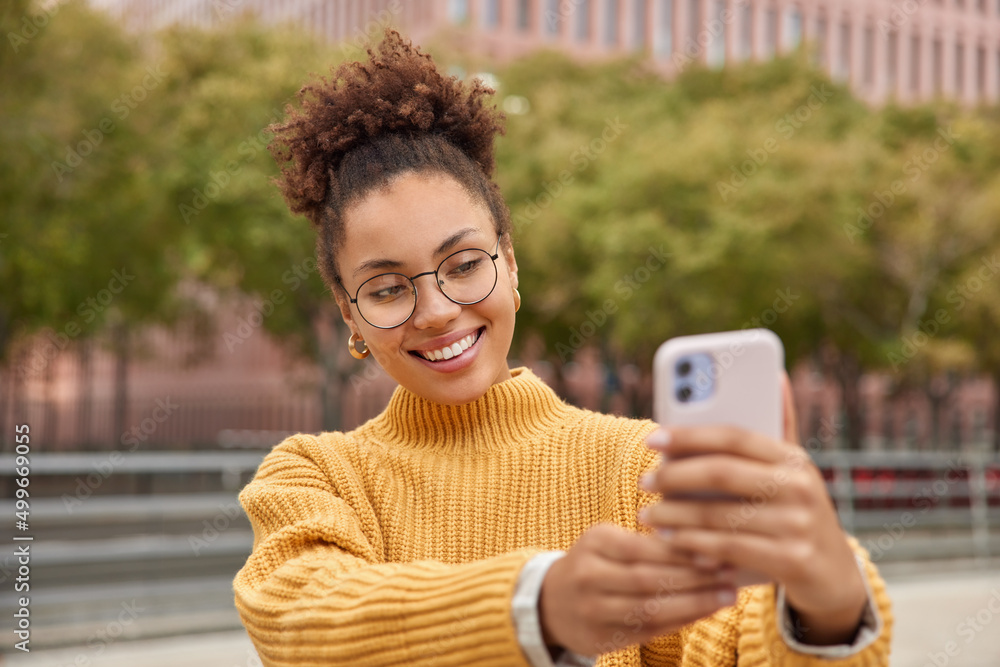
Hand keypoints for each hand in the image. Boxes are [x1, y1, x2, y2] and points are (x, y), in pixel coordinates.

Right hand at [538, 523, 736, 656]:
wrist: (550, 601)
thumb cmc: (594, 562)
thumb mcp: (608, 540)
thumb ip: (647, 541)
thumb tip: (704, 540)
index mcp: (595, 544)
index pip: (644, 548)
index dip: (682, 553)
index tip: (717, 552)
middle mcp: (590, 577)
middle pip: (649, 579)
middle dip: (695, 579)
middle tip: (731, 575)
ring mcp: (593, 611)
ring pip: (651, 609)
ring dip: (694, 604)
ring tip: (726, 596)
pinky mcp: (601, 638)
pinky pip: (648, 630)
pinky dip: (680, 621)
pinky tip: (704, 612)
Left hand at [638, 372, 867, 644]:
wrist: (834, 574)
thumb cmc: (797, 511)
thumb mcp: (791, 471)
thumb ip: (778, 426)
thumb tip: (774, 373)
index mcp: (793, 458)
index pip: (734, 436)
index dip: (689, 435)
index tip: (652, 438)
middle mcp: (799, 487)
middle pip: (722, 474)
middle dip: (675, 476)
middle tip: (645, 481)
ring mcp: (798, 525)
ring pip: (719, 515)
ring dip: (676, 515)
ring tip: (649, 514)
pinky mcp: (793, 560)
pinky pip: (729, 549)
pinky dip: (694, 545)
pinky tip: (672, 540)